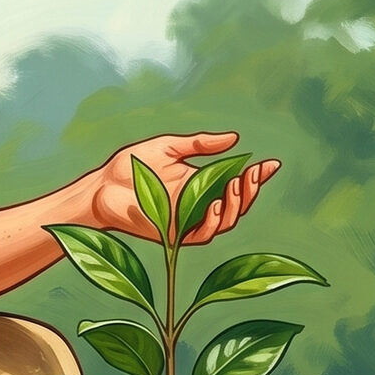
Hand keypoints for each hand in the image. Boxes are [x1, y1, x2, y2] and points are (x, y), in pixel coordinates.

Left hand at [88, 129, 279, 244]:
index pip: (236, 182)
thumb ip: (200, 144)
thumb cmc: (131, 166)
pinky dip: (213, 221)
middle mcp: (200, 205)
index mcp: (201, 184)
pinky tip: (216, 205)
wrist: (102, 186)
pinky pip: (203, 234)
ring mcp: (189, 222)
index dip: (256, 176)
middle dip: (251, 190)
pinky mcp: (176, 236)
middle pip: (237, 204)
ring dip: (237, 206)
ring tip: (238, 185)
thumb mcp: (169, 147)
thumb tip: (234, 138)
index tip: (272, 163)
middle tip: (256, 173)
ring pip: (226, 222)